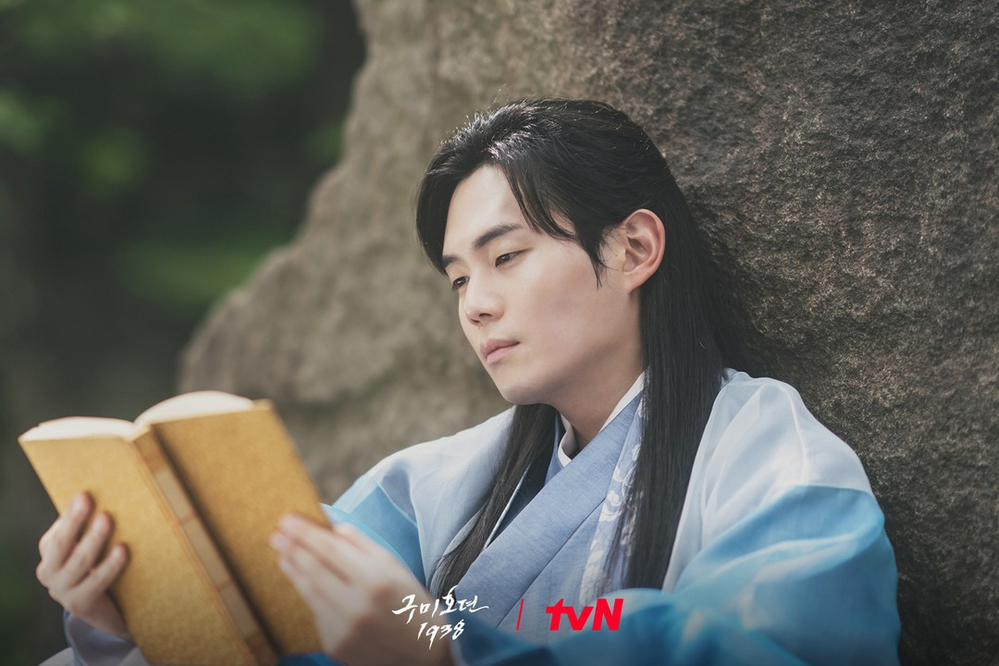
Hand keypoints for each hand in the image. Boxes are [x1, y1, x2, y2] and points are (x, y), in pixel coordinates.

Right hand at [36, 492, 130, 640]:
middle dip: (74, 520)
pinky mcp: (80, 604)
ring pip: (79, 562)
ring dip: (93, 540)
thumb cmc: (101, 566)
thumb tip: (112, 492)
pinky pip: (96, 582)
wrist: (109, 610)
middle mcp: (49, 572)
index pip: (57, 531)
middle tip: (88, 499)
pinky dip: (109, 565)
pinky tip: (123, 550)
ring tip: (106, 520)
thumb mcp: (92, 546)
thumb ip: (93, 525)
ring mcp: (62, 591)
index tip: (85, 494)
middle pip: (62, 544)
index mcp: (50, 553)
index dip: (70, 513)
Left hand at [272, 515, 452, 665]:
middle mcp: (357, 607)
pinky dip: (311, 596)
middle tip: (277, 534)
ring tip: (283, 555)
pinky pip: (318, 614)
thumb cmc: (410, 603)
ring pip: (309, 593)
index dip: (305, 533)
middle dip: (292, 549)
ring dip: (293, 571)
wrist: (424, 652)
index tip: (287, 519)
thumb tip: (334, 528)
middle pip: (314, 571)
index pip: (330, 550)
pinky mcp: (336, 646)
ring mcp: (344, 630)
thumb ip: (363, 545)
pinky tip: (306, 583)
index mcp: (376, 581)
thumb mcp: (394, 567)